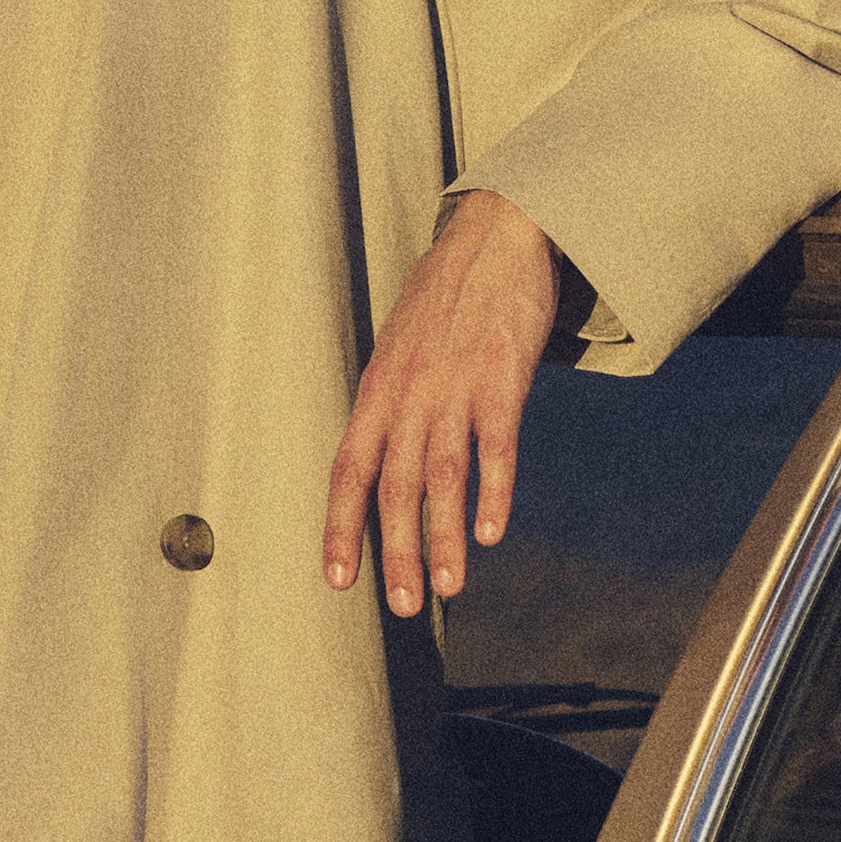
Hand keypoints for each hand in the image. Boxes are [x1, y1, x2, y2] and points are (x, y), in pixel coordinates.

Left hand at [324, 188, 559, 616]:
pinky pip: (495, 446)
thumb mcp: (400, 350)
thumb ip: (391, 407)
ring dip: (442, 538)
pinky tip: (489, 532)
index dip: (340, 527)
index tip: (338, 579)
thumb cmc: (446, 299)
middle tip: (399, 606)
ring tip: (445, 588)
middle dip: (394, 551)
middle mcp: (407, 394)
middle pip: (394, 486)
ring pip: (442, 476)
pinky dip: (492, 492)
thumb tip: (383, 463)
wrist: (497, 235)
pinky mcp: (502, 378)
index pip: (347, 471)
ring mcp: (454, 386)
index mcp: (376, 391)